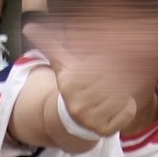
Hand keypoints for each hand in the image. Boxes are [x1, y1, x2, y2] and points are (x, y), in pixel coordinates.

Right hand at [24, 22, 138, 138]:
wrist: (72, 119)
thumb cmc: (73, 85)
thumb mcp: (63, 64)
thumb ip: (50, 44)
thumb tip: (28, 26)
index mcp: (69, 84)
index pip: (101, 66)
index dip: (105, 65)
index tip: (101, 69)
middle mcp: (77, 104)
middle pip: (113, 81)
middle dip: (115, 79)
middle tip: (108, 83)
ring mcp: (89, 120)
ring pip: (122, 96)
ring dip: (122, 94)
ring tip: (111, 96)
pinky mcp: (104, 130)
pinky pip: (128, 113)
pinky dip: (128, 108)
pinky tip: (118, 107)